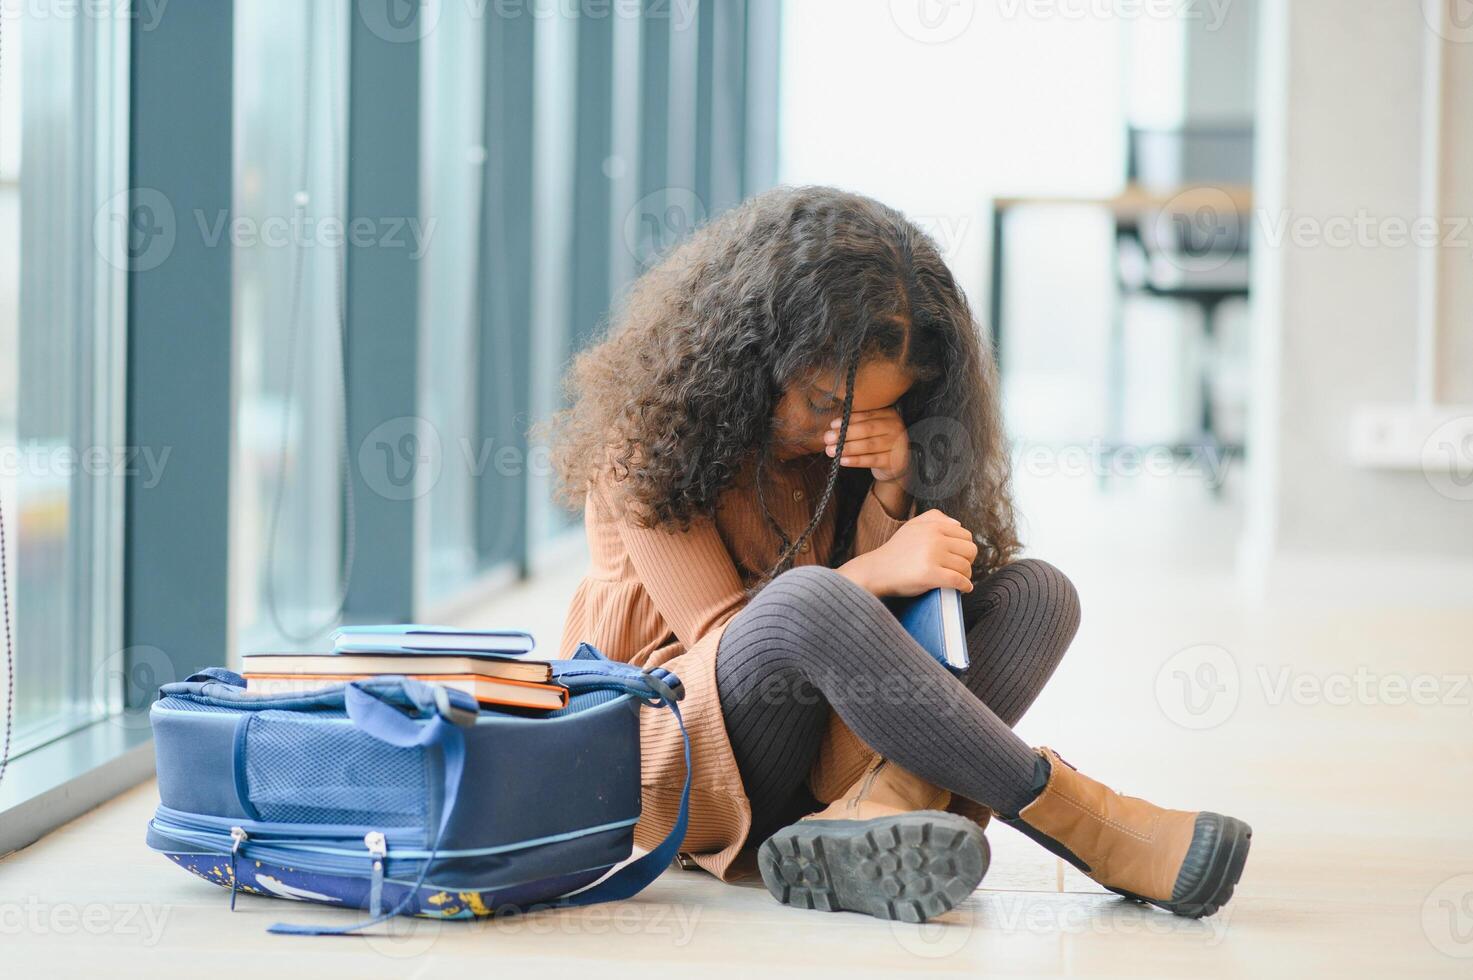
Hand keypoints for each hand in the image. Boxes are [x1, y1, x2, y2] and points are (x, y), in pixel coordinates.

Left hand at [824, 408, 908, 483]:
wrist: (895, 464)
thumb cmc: (878, 444)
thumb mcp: (872, 430)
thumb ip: (857, 424)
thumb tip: (833, 427)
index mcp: (889, 414)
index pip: (866, 415)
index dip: (848, 420)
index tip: (832, 425)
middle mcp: (895, 427)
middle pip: (867, 429)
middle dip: (845, 434)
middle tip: (828, 438)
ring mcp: (897, 444)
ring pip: (869, 445)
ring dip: (847, 448)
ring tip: (831, 450)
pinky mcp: (895, 461)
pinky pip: (872, 460)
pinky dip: (856, 460)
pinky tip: (843, 460)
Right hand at [838, 509, 978, 596]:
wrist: (876, 571)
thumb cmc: (895, 551)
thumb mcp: (912, 526)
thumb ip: (934, 518)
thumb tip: (958, 524)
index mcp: (932, 526)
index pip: (966, 536)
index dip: (965, 549)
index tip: (959, 558)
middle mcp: (934, 538)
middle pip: (970, 551)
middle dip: (968, 562)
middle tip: (959, 569)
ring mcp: (932, 556)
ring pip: (965, 567)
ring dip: (965, 576)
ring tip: (957, 580)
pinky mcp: (930, 574)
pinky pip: (958, 580)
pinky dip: (964, 586)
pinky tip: (963, 589)